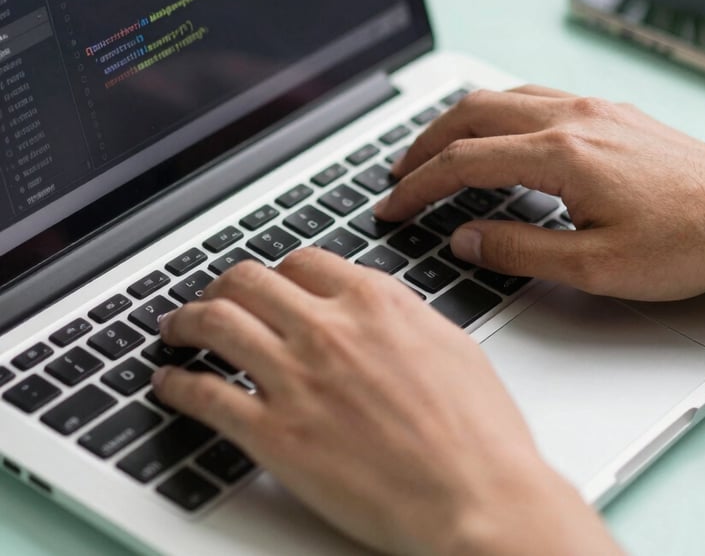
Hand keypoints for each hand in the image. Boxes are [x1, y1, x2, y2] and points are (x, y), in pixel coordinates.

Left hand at [153, 251, 619, 555]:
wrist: (477, 498)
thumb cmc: (478, 432)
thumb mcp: (451, 345)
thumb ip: (401, 315)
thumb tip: (375, 307)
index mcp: (374, 302)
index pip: (302, 262)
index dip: (277, 272)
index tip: (268, 285)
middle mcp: (328, 329)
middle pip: (249, 281)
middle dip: (222, 285)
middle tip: (211, 298)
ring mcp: (297, 379)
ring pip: (217, 323)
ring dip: (186, 321)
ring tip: (175, 329)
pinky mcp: (275, 435)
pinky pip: (205, 395)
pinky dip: (177, 384)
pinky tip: (168, 384)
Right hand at [375, 86, 704, 300]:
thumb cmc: (688, 242)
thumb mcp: (597, 268)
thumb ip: (520, 251)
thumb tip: (465, 239)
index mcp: (562, 154)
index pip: (463, 162)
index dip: (417, 185)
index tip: (392, 206)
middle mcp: (572, 117)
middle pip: (471, 113)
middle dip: (424, 143)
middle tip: (398, 174)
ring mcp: (592, 108)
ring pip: (501, 96)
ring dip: (458, 121)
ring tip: (433, 150)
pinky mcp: (610, 111)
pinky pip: (534, 96)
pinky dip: (496, 112)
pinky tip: (495, 134)